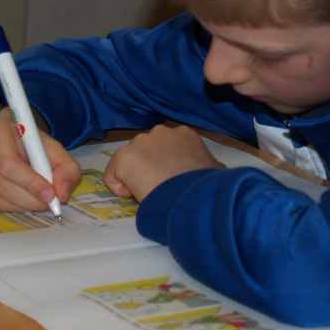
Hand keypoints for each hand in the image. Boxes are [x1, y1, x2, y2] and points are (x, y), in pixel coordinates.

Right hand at [0, 107, 81, 211]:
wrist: (7, 136)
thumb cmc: (27, 141)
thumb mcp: (51, 146)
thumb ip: (65, 167)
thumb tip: (63, 192)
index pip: (7, 163)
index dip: (30, 182)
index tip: (50, 194)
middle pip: (0, 184)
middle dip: (29, 199)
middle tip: (49, 203)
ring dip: (21, 205)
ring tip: (37, 200)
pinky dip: (8, 206)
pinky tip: (20, 197)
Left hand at [103, 125, 224, 201]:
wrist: (193, 197)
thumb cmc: (207, 185)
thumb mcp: (215, 170)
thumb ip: (208, 164)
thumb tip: (214, 169)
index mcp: (183, 134)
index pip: (165, 148)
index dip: (166, 166)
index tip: (172, 181)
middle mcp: (160, 132)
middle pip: (145, 153)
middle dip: (149, 169)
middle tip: (161, 187)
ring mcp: (140, 142)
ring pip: (129, 163)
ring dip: (136, 178)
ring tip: (152, 192)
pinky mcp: (123, 157)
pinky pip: (113, 177)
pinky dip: (121, 188)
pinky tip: (138, 194)